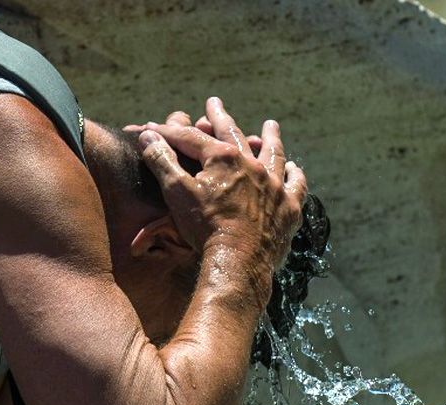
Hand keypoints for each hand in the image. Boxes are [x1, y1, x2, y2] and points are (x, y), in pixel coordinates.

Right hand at [123, 97, 306, 276]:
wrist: (238, 262)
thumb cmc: (205, 228)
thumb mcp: (177, 193)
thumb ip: (162, 162)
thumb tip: (148, 137)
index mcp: (224, 158)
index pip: (192, 138)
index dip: (170, 132)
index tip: (153, 128)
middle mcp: (253, 165)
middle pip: (233, 134)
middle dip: (219, 117)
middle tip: (214, 102)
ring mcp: (275, 185)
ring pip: (274, 153)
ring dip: (270, 137)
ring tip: (270, 125)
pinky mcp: (289, 208)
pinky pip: (297, 186)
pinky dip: (295, 176)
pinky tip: (294, 169)